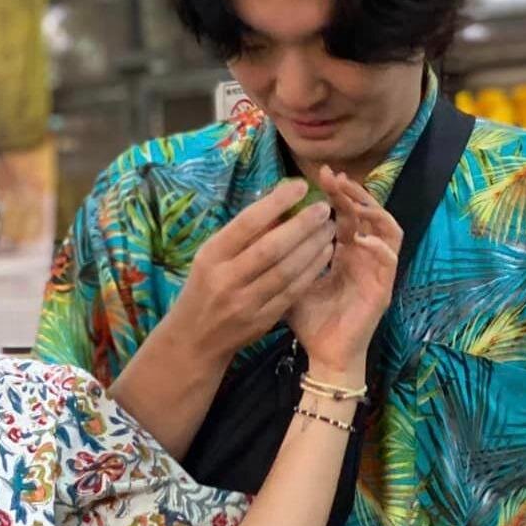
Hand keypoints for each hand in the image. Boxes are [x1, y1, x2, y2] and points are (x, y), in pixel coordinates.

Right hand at [164, 180, 338, 364]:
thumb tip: (280, 202)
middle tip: (324, 208)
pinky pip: (292, 293)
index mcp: (211, 255)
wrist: (195, 339)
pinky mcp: (262, 321)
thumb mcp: (212, 257)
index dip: (276, 202)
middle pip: (271, 248)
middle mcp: (226, 279)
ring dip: (313, 247)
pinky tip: (324, 255)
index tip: (300, 186)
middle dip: (302, 225)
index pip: (247, 223)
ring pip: (287, 271)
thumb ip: (242, 235)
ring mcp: (245, 303)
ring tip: (330, 228)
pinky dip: (311, 271)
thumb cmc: (206, 286)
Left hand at [288, 167, 402, 374]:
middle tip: (333, 177)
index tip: (318, 176)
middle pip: (367, 213)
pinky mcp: (384, 288)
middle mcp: (365, 256)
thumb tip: (262, 229)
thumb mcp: (292, 281)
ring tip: (351, 199)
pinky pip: (390, 259)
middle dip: (352, 192)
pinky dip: (378, 245)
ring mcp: (377, 271)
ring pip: (387, 228)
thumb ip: (286, 258)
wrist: (326, 355)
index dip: (336, 193)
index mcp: (346, 252)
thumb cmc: (311, 321)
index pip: (346, 213)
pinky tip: (360, 237)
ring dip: (371, 209)